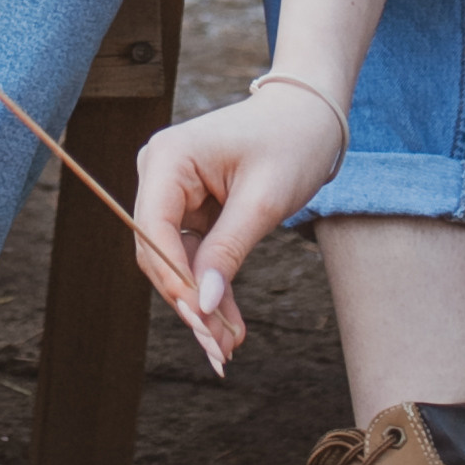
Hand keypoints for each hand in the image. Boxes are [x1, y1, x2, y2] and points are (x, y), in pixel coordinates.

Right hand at [132, 86, 351, 365]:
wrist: (310, 115)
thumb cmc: (291, 141)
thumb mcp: (263, 200)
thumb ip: (228, 251)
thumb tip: (203, 304)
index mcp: (168, 159)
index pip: (153, 230)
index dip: (174, 279)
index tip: (202, 322)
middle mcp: (159, 174)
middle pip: (159, 252)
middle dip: (190, 301)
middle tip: (219, 349)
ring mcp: (172, 192)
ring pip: (176, 262)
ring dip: (202, 304)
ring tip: (229, 347)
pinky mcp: (191, 209)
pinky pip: (195, 257)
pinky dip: (213, 288)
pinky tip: (230, 326)